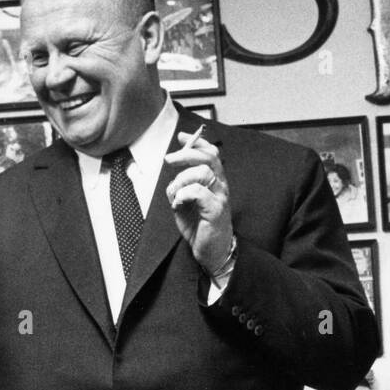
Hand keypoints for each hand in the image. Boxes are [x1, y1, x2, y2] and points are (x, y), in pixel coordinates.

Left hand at [163, 130, 233, 276]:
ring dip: (181, 181)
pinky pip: (198, 192)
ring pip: (201, 173)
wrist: (213, 251)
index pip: (211, 153)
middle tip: (169, 160)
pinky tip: (179, 205)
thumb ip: (182, 183)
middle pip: (208, 157)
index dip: (196, 143)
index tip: (182, 138)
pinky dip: (183, 195)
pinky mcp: (215, 210)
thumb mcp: (187, 200)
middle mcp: (220, 186)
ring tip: (175, 196)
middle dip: (185, 154)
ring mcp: (219, 197)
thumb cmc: (200, 226)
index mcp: (215, 181)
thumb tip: (172, 166)